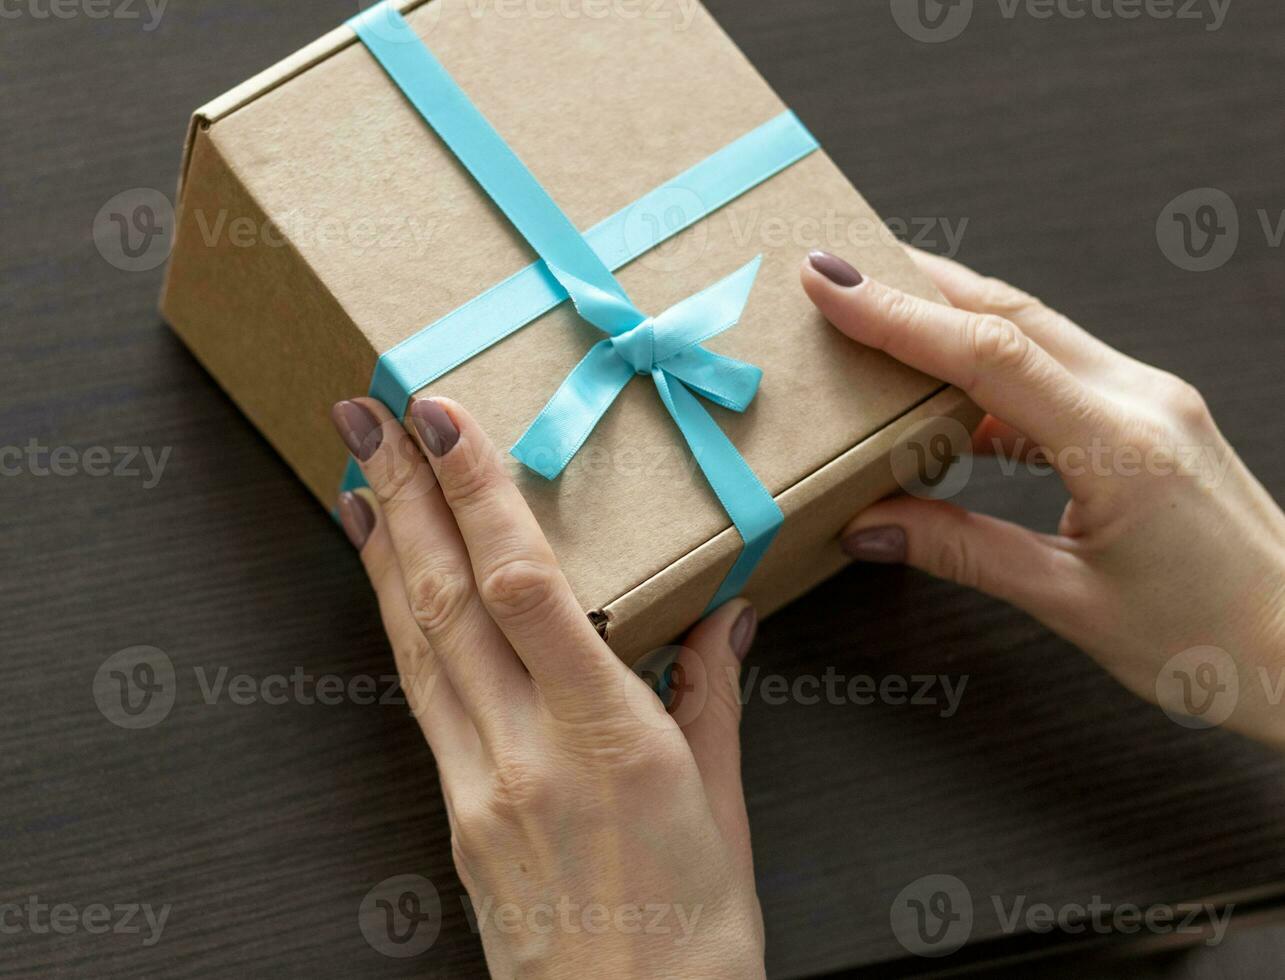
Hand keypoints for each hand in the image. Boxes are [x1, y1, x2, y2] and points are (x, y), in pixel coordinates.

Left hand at [330, 396, 765, 978]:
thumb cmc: (691, 937)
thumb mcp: (723, 805)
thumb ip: (713, 695)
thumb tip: (726, 614)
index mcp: (609, 740)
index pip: (524, 588)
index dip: (478, 495)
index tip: (445, 421)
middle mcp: (526, 752)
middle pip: (450, 598)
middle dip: (406, 493)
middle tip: (368, 412)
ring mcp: (476, 784)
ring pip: (419, 641)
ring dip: (384, 548)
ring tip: (358, 474)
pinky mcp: (454, 811)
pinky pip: (420, 695)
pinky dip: (397, 622)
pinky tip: (386, 582)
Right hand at [802, 248, 1284, 745]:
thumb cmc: (1215, 639)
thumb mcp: (1071, 603)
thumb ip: (963, 552)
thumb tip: (872, 526)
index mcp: (1121, 443)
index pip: (988, 354)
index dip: (899, 315)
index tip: (830, 285)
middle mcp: (1140, 400)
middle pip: (1011, 314)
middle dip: (918, 285)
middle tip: (841, 269)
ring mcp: (1149, 402)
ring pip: (1034, 333)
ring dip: (952, 320)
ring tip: (879, 318)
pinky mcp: (1148, 419)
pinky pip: (1055, 373)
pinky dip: (990, 371)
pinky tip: (945, 396)